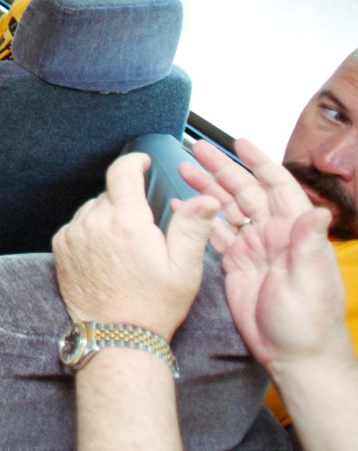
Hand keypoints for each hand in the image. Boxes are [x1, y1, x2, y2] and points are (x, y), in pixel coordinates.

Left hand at [53, 152, 217, 338]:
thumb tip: (206, 199)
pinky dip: (92, 231)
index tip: (141, 163)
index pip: (122, 171)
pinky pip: (78, 225)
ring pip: (93, 209)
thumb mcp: (184, 268)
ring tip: (127, 246)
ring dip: (109, 217)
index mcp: (126, 221)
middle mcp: (94, 222)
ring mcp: (73, 234)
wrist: (117, 336)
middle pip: (110, 193)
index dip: (134, 162)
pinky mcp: (61, 247)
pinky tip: (108, 254)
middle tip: (145, 227)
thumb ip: (192, 227)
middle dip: (128, 202)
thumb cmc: (153, 306)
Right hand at [181, 139, 350, 372]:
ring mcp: (253, 249)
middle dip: (221, 169)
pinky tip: (181, 208)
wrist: (294, 358)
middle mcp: (273, 236)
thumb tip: (318, 212)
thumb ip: (310, 246)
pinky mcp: (235, 265)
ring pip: (226, 209)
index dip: (259, 162)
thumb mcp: (312, 284)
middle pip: (244, 192)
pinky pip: (215, 234)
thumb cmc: (309, 324)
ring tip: (183, 171)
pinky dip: (197, 219)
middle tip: (196, 150)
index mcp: (293, 233)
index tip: (239, 142)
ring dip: (206, 189)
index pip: (277, 187)